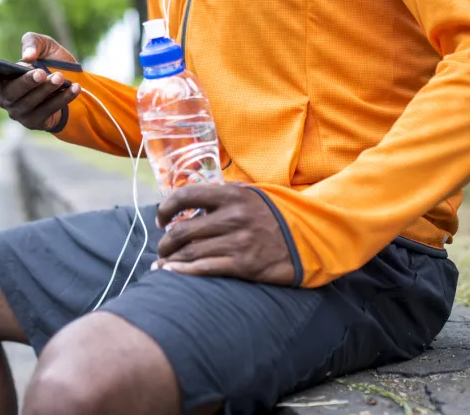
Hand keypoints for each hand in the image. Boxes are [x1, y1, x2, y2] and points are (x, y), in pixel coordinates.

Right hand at [0, 32, 80, 131]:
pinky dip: (62, 99)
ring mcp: (19, 112)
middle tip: (41, 73)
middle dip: (26, 82)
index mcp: (1, 79)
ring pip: (29, 103)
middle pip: (10, 93)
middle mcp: (6, 98)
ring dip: (46, 90)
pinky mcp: (35, 122)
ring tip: (60, 78)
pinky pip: (48, 111)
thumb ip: (33, 42)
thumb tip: (27, 57)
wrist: (73, 79)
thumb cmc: (51, 61)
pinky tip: (74, 88)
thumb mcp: (44, 45)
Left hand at [153, 185, 294, 284]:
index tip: (161, 219)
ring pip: (190, 252)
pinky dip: (183, 272)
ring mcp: (238, 242)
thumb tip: (189, 203)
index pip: (186, 195)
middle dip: (166, 242)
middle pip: (183, 230)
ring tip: (161, 264)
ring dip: (170, 260)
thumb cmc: (273, 216)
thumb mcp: (251, 195)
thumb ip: (222, 197)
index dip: (166, 208)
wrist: (308, 238)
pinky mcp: (243, 265)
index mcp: (232, 195)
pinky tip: (171, 273)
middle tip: (162, 248)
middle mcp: (232, 217)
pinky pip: (204, 269)